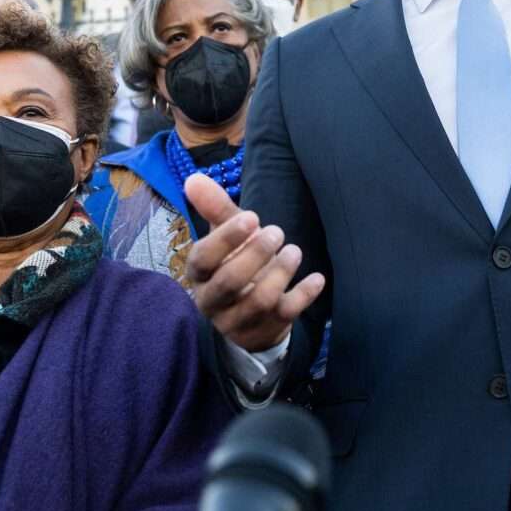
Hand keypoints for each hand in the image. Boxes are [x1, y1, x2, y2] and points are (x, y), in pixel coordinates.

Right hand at [183, 175, 325, 352]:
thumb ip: (215, 208)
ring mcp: (237, 321)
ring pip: (258, 301)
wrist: (251, 313)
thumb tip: (194, 178)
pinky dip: (302, 295)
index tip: (252, 217)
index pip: (202, 259)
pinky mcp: (263, 332)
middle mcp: (212, 301)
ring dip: (280, 274)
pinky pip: (284, 316)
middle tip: (277, 232)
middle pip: (229, 282)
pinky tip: (317, 278)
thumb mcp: (227, 236)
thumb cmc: (236, 263)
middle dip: (255, 255)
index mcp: (199, 275)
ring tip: (294, 251)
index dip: (226, 239)